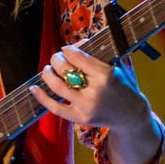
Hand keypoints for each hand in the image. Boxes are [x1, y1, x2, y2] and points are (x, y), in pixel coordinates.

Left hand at [30, 45, 150, 131]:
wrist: (130, 115)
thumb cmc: (121, 86)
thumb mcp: (113, 67)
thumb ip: (94, 55)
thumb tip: (75, 45)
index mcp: (105, 75)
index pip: (77, 57)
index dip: (68, 50)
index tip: (66, 49)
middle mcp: (95, 91)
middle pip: (65, 70)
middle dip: (56, 59)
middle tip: (56, 58)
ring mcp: (86, 106)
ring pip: (58, 86)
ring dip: (48, 74)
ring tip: (48, 69)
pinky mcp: (80, 119)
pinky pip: (56, 108)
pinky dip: (42, 98)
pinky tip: (34, 88)